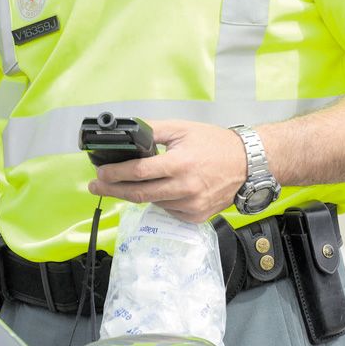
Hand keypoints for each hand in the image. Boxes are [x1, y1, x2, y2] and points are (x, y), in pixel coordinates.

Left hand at [88, 119, 246, 222]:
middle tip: (96, 187)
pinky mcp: (196, 216)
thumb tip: (128, 134)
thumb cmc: (215, 144)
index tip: (99, 174)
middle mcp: (185, 188)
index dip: (114, 174)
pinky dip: (160, 200)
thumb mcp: (183, 129)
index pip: (138, 172)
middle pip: (138, 194)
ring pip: (152, 202)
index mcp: (180, 164)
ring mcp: (190, 205)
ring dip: (137, 193)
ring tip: (130, 183)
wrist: (248, 164)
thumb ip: (154, 131)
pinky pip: (168, 210)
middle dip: (113, 190)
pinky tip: (163, 189)